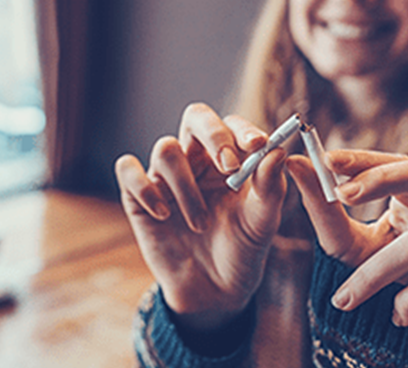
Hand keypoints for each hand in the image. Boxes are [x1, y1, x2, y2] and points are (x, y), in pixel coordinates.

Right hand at [115, 103, 287, 330]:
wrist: (214, 290)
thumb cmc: (242, 249)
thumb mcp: (262, 222)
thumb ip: (271, 187)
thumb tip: (278, 152)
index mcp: (228, 158)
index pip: (230, 124)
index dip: (241, 129)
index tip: (257, 146)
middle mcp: (196, 159)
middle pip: (195, 117)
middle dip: (212, 135)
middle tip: (228, 165)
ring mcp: (165, 176)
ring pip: (166, 150)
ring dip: (187, 187)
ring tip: (201, 223)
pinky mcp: (138, 196)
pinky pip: (129, 170)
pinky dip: (145, 188)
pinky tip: (165, 214)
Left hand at [286, 150, 407, 326]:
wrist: (405, 330)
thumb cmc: (376, 274)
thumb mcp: (345, 240)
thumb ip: (322, 205)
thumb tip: (293, 162)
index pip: (402, 161)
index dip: (368, 158)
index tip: (328, 160)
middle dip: (385, 179)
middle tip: (341, 194)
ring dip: (374, 272)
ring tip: (346, 297)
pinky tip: (395, 313)